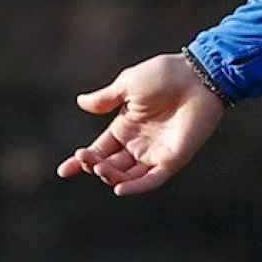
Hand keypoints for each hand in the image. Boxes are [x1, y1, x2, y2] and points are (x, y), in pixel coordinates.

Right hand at [55, 53, 226, 195]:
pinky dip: (136, 187)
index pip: (99, 150)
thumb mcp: (129, 84)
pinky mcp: (174, 158)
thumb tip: (80, 102)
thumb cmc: (166, 75)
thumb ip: (106, 98)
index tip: (63, 171)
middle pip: (110, 164)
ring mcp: (156, 151)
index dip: (82, 161)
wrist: (198, 74)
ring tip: (99, 166)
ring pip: (127, 175)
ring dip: (110, 175)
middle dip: (94, 165)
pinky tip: (117, 188)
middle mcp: (139, 142)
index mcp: (127, 126)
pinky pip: (152, 179)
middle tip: (85, 159)